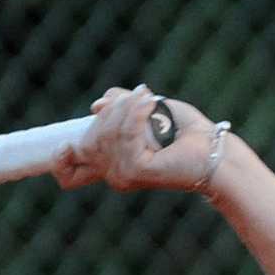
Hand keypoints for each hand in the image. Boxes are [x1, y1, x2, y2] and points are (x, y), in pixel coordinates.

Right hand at [53, 85, 220, 192]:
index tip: (67, 144)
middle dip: (109, 113)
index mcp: (112, 164)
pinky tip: (152, 105)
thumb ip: (119, 107)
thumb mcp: (146, 111)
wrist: (214, 150)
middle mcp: (115, 175)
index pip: (69, 176)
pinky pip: (124, 136)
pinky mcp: (138, 171)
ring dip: (125, 109)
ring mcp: (124, 176)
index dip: (59, 161)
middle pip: (85, 142)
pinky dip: (136, 114)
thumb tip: (96, 107)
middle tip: (140, 98)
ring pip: (103, 134)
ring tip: (149, 100)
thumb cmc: (184, 131)